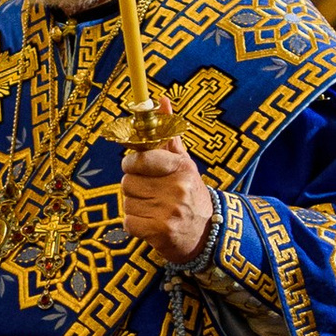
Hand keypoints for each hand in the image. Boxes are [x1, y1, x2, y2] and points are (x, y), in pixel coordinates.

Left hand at [120, 137, 213, 265]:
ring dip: (136, 207)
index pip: (140, 159)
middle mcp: (177, 188)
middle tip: (151, 194)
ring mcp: (169, 211)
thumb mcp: (185, 164)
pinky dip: (135, 225)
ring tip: (154, 209)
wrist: (208, 234)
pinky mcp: (160, 231)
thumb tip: (161, 100)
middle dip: (135, 188)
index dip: (133, 165)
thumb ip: (169, 134)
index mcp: (181, 168)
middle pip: (128, 182)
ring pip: (127, 202)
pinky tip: (151, 224)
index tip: (137, 168)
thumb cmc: (191, 195)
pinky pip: (129, 222)